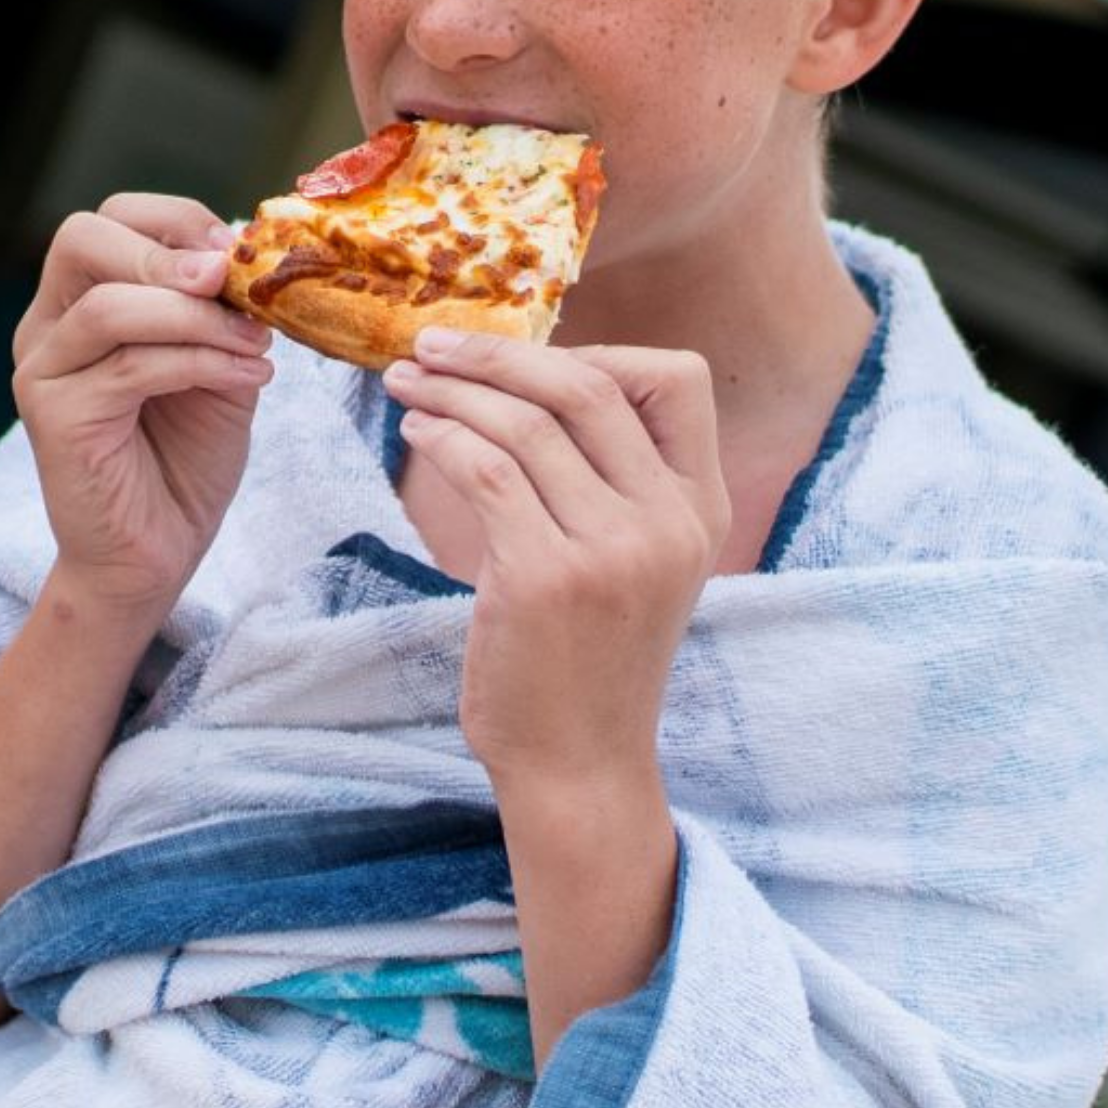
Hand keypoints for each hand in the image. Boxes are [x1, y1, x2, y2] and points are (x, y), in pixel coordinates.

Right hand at [9, 194, 272, 625]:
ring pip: (109, 305)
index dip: (175, 220)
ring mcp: (42, 372)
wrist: (152, 558)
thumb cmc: (181, 461)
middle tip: (230, 278)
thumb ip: (219, 311)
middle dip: (166, 250)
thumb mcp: (214, 364)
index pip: (107, 219)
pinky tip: (250, 376)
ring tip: (255, 343)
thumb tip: (244, 252)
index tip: (237, 253)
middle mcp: (45, 328)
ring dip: (197, 316)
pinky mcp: (55, 419)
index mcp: (77, 304)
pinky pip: (130, 367)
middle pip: (81, 238)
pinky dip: (202, 362)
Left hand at [384, 334, 728, 793]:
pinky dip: (442, 438)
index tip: (526, 359)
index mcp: (702, 508)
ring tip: (405, 382)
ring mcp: (611, 550)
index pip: (677, 380)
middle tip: (433, 343)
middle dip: (499, 354)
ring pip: (526, 424)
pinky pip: (485, 472)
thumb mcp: (636, 564)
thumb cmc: (588, 659)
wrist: (579, 765)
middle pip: (587, 386)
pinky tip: (416, 433)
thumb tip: (533, 381)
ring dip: (452, 390)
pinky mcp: (544, 577)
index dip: (599, 351)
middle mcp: (669, 522)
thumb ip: (615, 483)